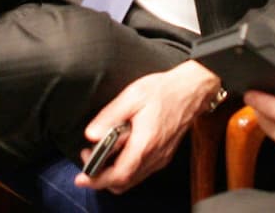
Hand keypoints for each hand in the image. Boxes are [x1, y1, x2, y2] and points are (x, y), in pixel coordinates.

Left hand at [74, 60, 220, 193]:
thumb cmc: (165, 91)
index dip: (97, 180)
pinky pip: (140, 171)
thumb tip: (91, 134)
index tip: (82, 177)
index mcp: (145, 144)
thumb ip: (109, 117)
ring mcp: (160, 158)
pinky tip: (119, 150)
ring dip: (113, 173)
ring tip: (101, 152)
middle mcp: (154, 156)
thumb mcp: (132, 97)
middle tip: (89, 159)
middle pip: (123, 183)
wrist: (192, 90)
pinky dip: (125, 168)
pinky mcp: (163, 155)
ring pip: (132, 179)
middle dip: (101, 178)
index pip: (118, 176)